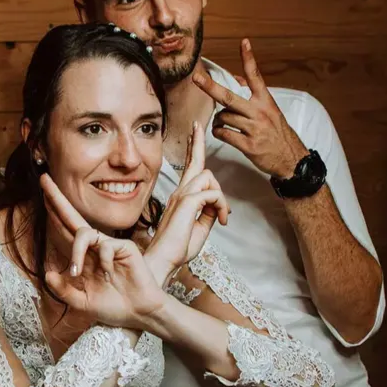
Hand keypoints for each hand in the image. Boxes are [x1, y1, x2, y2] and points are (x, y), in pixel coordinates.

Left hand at [41, 174, 166, 326]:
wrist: (138, 314)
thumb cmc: (113, 307)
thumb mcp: (82, 302)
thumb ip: (64, 290)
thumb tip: (47, 273)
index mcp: (84, 258)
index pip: (65, 232)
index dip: (53, 215)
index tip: (40, 196)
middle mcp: (95, 247)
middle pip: (72, 218)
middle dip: (57, 199)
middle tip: (43, 179)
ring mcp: (109, 245)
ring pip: (84, 234)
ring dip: (76, 253)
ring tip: (77, 273)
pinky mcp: (124, 247)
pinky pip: (106, 247)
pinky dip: (103, 263)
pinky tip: (109, 275)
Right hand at [144, 121, 228, 282]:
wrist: (163, 261)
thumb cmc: (177, 249)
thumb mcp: (200, 228)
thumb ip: (209, 213)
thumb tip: (219, 204)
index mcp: (181, 197)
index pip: (189, 168)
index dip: (192, 150)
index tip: (194, 135)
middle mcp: (179, 192)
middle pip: (194, 161)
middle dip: (197, 142)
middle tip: (197, 124)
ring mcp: (181, 196)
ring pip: (208, 177)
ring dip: (221, 197)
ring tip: (222, 217)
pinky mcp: (186, 203)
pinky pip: (212, 193)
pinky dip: (221, 206)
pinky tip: (221, 221)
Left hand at [193, 38, 308, 177]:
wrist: (291, 159)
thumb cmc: (278, 134)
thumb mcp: (271, 111)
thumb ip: (254, 96)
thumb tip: (237, 79)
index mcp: (266, 101)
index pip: (256, 76)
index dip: (249, 58)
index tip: (244, 42)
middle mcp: (259, 112)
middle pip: (228, 97)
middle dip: (210, 87)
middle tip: (196, 78)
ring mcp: (254, 129)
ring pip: (223, 117)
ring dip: (219, 120)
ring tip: (224, 124)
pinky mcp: (248, 145)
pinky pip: (224, 134)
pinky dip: (219, 132)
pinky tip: (223, 133)